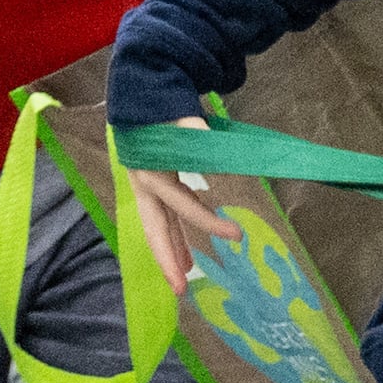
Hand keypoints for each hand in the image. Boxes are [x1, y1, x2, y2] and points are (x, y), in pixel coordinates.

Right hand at [124, 117, 224, 291]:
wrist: (145, 91)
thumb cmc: (166, 107)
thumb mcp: (185, 121)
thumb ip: (202, 140)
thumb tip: (224, 158)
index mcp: (152, 172)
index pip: (183, 205)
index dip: (208, 222)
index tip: (237, 235)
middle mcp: (144, 183)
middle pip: (155, 228)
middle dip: (167, 259)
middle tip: (180, 291)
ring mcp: (146, 185)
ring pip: (158, 225)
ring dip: (171, 251)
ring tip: (182, 278)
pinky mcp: (154, 183)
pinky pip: (165, 214)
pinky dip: (174, 234)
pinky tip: (183, 256)